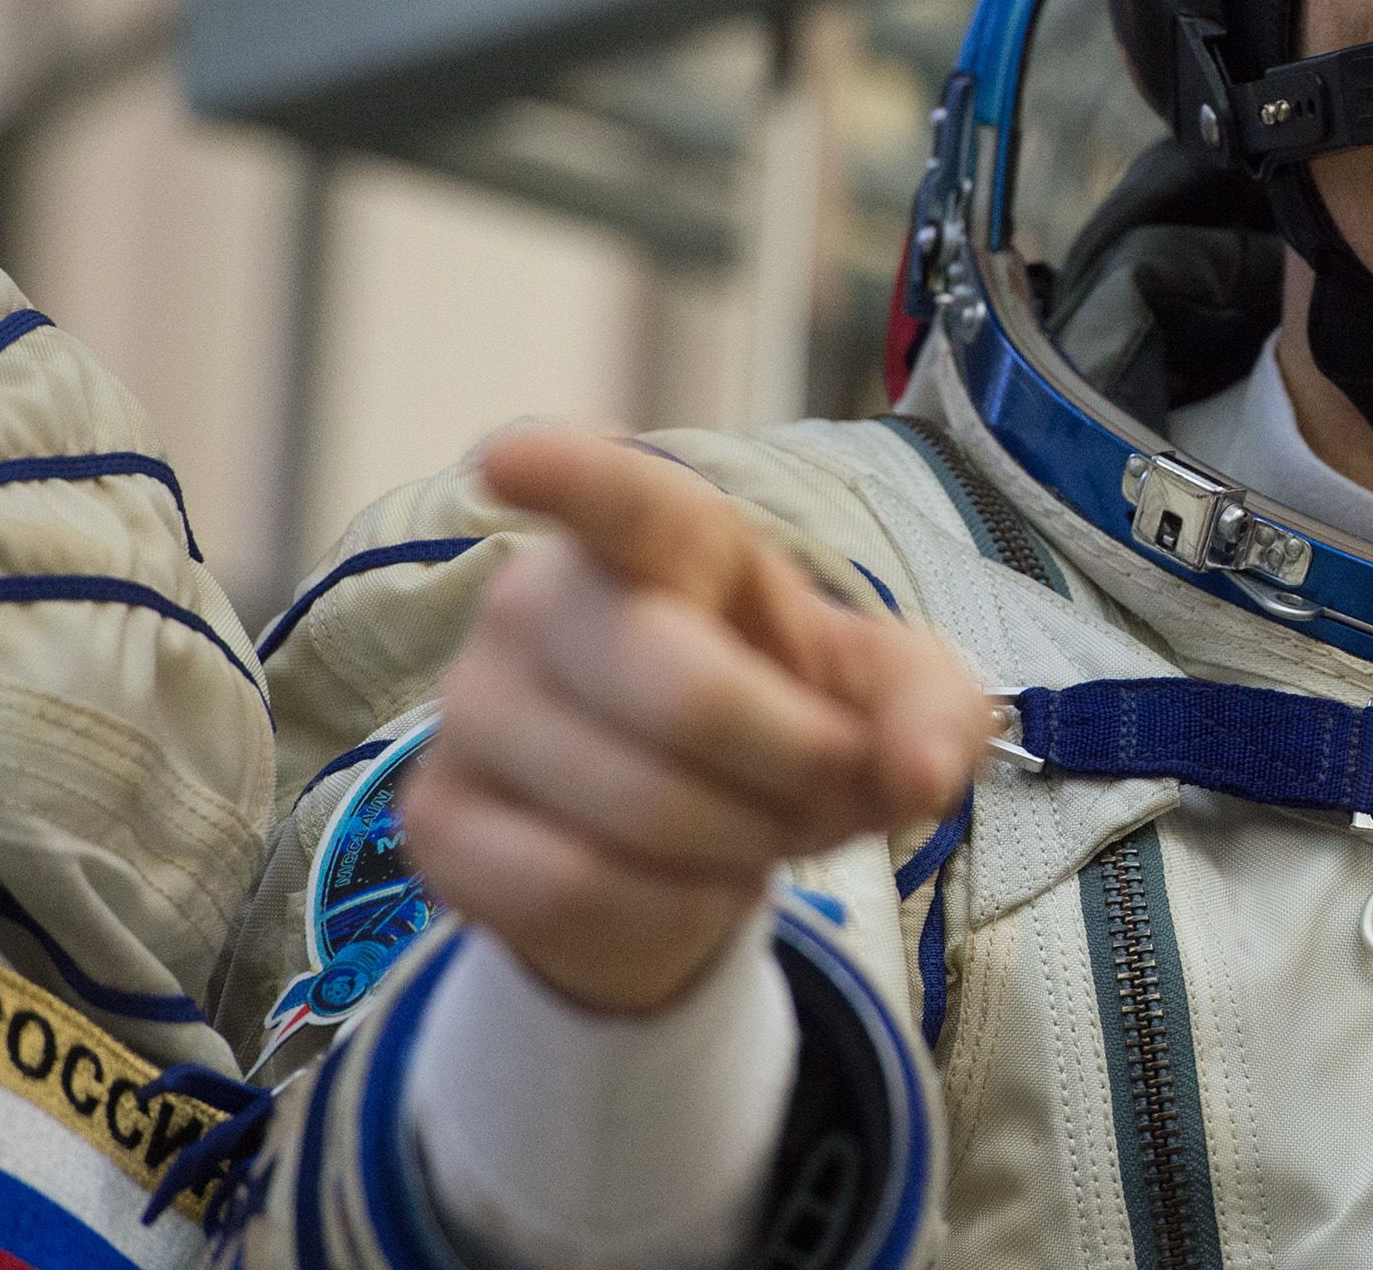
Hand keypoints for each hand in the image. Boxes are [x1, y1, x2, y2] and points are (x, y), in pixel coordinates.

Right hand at [402, 428, 988, 1014]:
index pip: (621, 498)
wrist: (692, 846)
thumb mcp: (892, 705)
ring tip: (754, 832)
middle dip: (796, 768)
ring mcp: (474, 707)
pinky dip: (665, 913)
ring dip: (740, 850)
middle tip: (827, 785)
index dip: (568, 475)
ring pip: (637, 812)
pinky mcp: (438, 817)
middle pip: (685, 697)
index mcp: (668, 542)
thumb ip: (933, 715)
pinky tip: (677, 886)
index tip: (510, 459)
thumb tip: (922, 772)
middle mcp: (542, 599)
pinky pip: (570, 891)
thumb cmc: (790, 724)